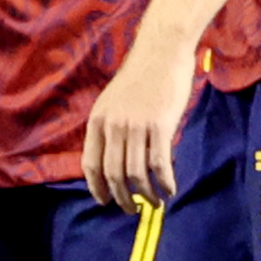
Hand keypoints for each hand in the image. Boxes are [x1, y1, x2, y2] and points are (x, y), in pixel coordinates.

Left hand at [82, 29, 197, 212]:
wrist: (162, 51)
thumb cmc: (141, 76)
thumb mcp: (113, 101)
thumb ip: (110, 127)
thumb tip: (114, 159)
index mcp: (98, 120)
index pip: (91, 164)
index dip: (97, 188)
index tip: (104, 201)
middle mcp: (113, 126)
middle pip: (114, 174)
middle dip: (122, 198)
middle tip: (131, 209)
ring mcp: (136, 126)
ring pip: (136, 174)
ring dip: (145, 195)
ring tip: (153, 203)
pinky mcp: (160, 126)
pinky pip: (160, 164)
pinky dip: (165, 183)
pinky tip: (169, 191)